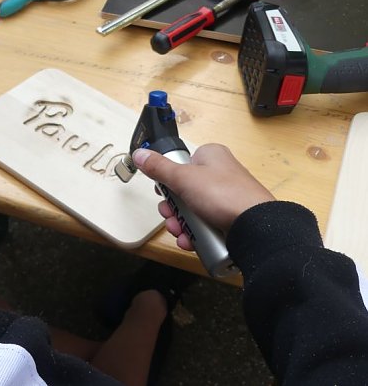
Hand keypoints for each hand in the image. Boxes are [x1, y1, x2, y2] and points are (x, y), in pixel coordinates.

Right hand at [132, 144, 274, 250]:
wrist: (255, 227)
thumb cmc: (221, 194)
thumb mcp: (183, 178)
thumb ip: (158, 167)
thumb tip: (139, 153)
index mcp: (211, 156)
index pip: (181, 163)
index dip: (168, 180)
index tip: (162, 193)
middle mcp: (220, 174)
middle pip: (184, 190)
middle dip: (172, 208)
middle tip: (169, 216)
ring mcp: (226, 197)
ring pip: (192, 209)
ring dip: (180, 223)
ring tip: (179, 232)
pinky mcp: (231, 217)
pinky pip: (205, 223)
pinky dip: (194, 233)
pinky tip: (189, 241)